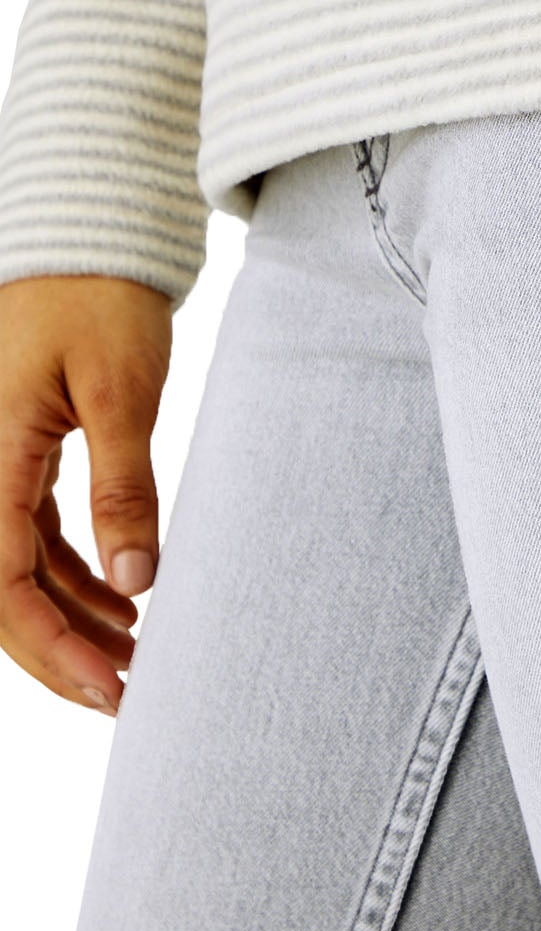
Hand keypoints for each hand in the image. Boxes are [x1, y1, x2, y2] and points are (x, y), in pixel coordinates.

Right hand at [0, 275, 172, 715]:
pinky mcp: (19, 452)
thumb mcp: (122, 391)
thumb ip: (125, 487)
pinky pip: (33, 535)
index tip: (107, 689)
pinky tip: (124, 601)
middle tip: (127, 694)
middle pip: (2, 592)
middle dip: (60, 651)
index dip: (49, 649)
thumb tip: (137, 582)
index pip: (1, 585)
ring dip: (70, 618)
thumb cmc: (100, 298)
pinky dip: (77, 574)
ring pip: (18, 569)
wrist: (85, 236)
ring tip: (136, 656)